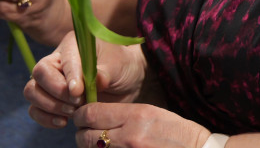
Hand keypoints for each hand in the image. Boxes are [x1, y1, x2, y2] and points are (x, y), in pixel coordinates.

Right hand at [25, 32, 146, 127]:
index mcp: (72, 45)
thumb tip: (97, 80)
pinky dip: (45, 118)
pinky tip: (63, 122)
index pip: (62, 59)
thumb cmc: (121, 65)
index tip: (78, 92)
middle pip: (39, 73)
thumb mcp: (118, 65)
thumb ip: (105, 72)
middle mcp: (57, 60)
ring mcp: (51, 80)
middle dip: (56, 92)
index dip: (68, 77)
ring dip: (49, 106)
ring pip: (32, 91)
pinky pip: (35, 109)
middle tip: (78, 102)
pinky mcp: (51, 99)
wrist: (125, 80)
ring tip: (73, 112)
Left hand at [73, 102, 210, 147]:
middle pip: (86, 136)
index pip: (91, 113)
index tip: (80, 117)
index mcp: (135, 115)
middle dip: (81, 135)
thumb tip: (100, 117)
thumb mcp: (153, 114)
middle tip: (84, 134)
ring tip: (97, 145)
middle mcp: (129, 135)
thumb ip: (125, 115)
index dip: (81, 115)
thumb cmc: (178, 133)